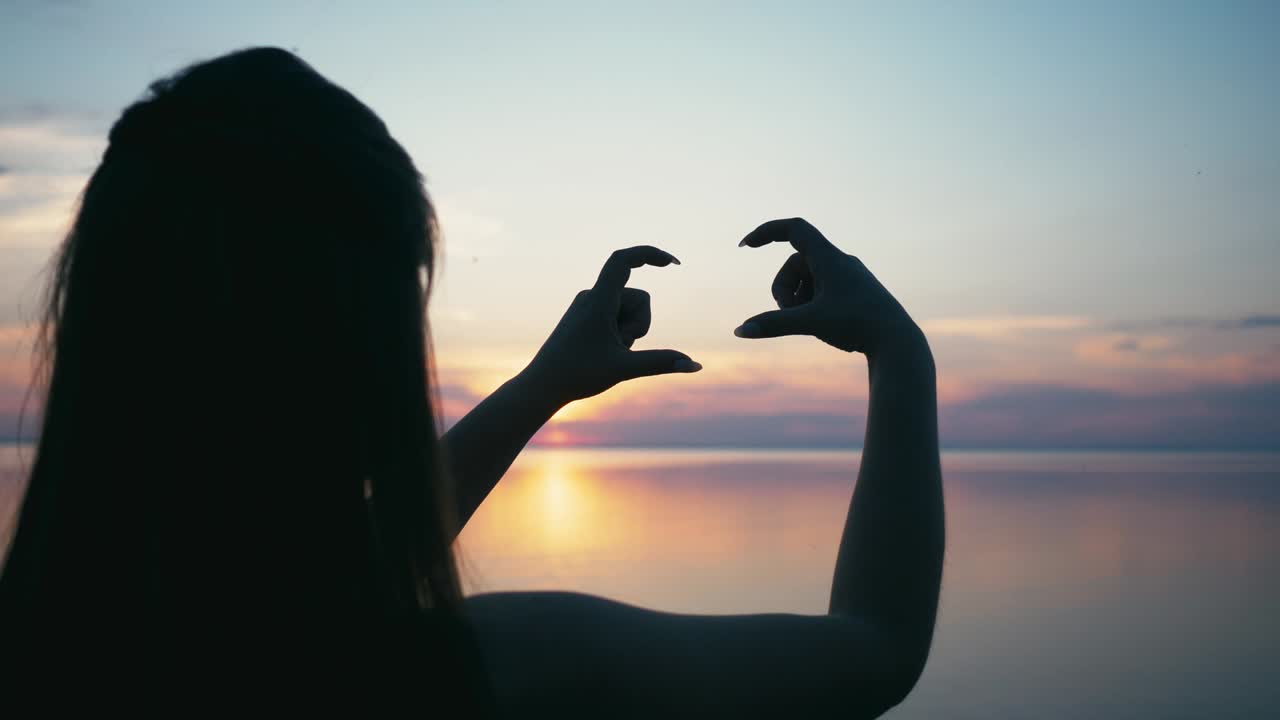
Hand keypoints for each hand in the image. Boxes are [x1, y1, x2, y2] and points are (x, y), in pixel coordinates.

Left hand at [527, 245, 701, 402]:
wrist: (541, 386)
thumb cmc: (577, 376)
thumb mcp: (624, 369)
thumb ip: (661, 364)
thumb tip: (695, 366)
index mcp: (598, 301)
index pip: (622, 261)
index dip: (649, 254)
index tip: (672, 263)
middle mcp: (592, 297)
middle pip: (639, 298)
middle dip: (641, 324)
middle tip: (619, 349)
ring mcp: (588, 306)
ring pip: (630, 310)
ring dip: (630, 332)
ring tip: (609, 352)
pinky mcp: (587, 316)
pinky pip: (617, 316)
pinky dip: (620, 332)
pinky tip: (604, 350)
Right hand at [734, 218, 921, 355]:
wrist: (898, 342)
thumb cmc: (858, 326)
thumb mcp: (810, 324)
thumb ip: (773, 325)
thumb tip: (739, 331)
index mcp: (830, 258)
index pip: (794, 229)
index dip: (767, 232)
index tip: (746, 246)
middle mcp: (840, 262)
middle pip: (794, 265)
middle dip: (784, 291)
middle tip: (791, 316)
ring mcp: (848, 277)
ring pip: (807, 280)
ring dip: (799, 301)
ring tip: (812, 323)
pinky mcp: (854, 292)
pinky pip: (821, 290)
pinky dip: (812, 305)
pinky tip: (827, 325)